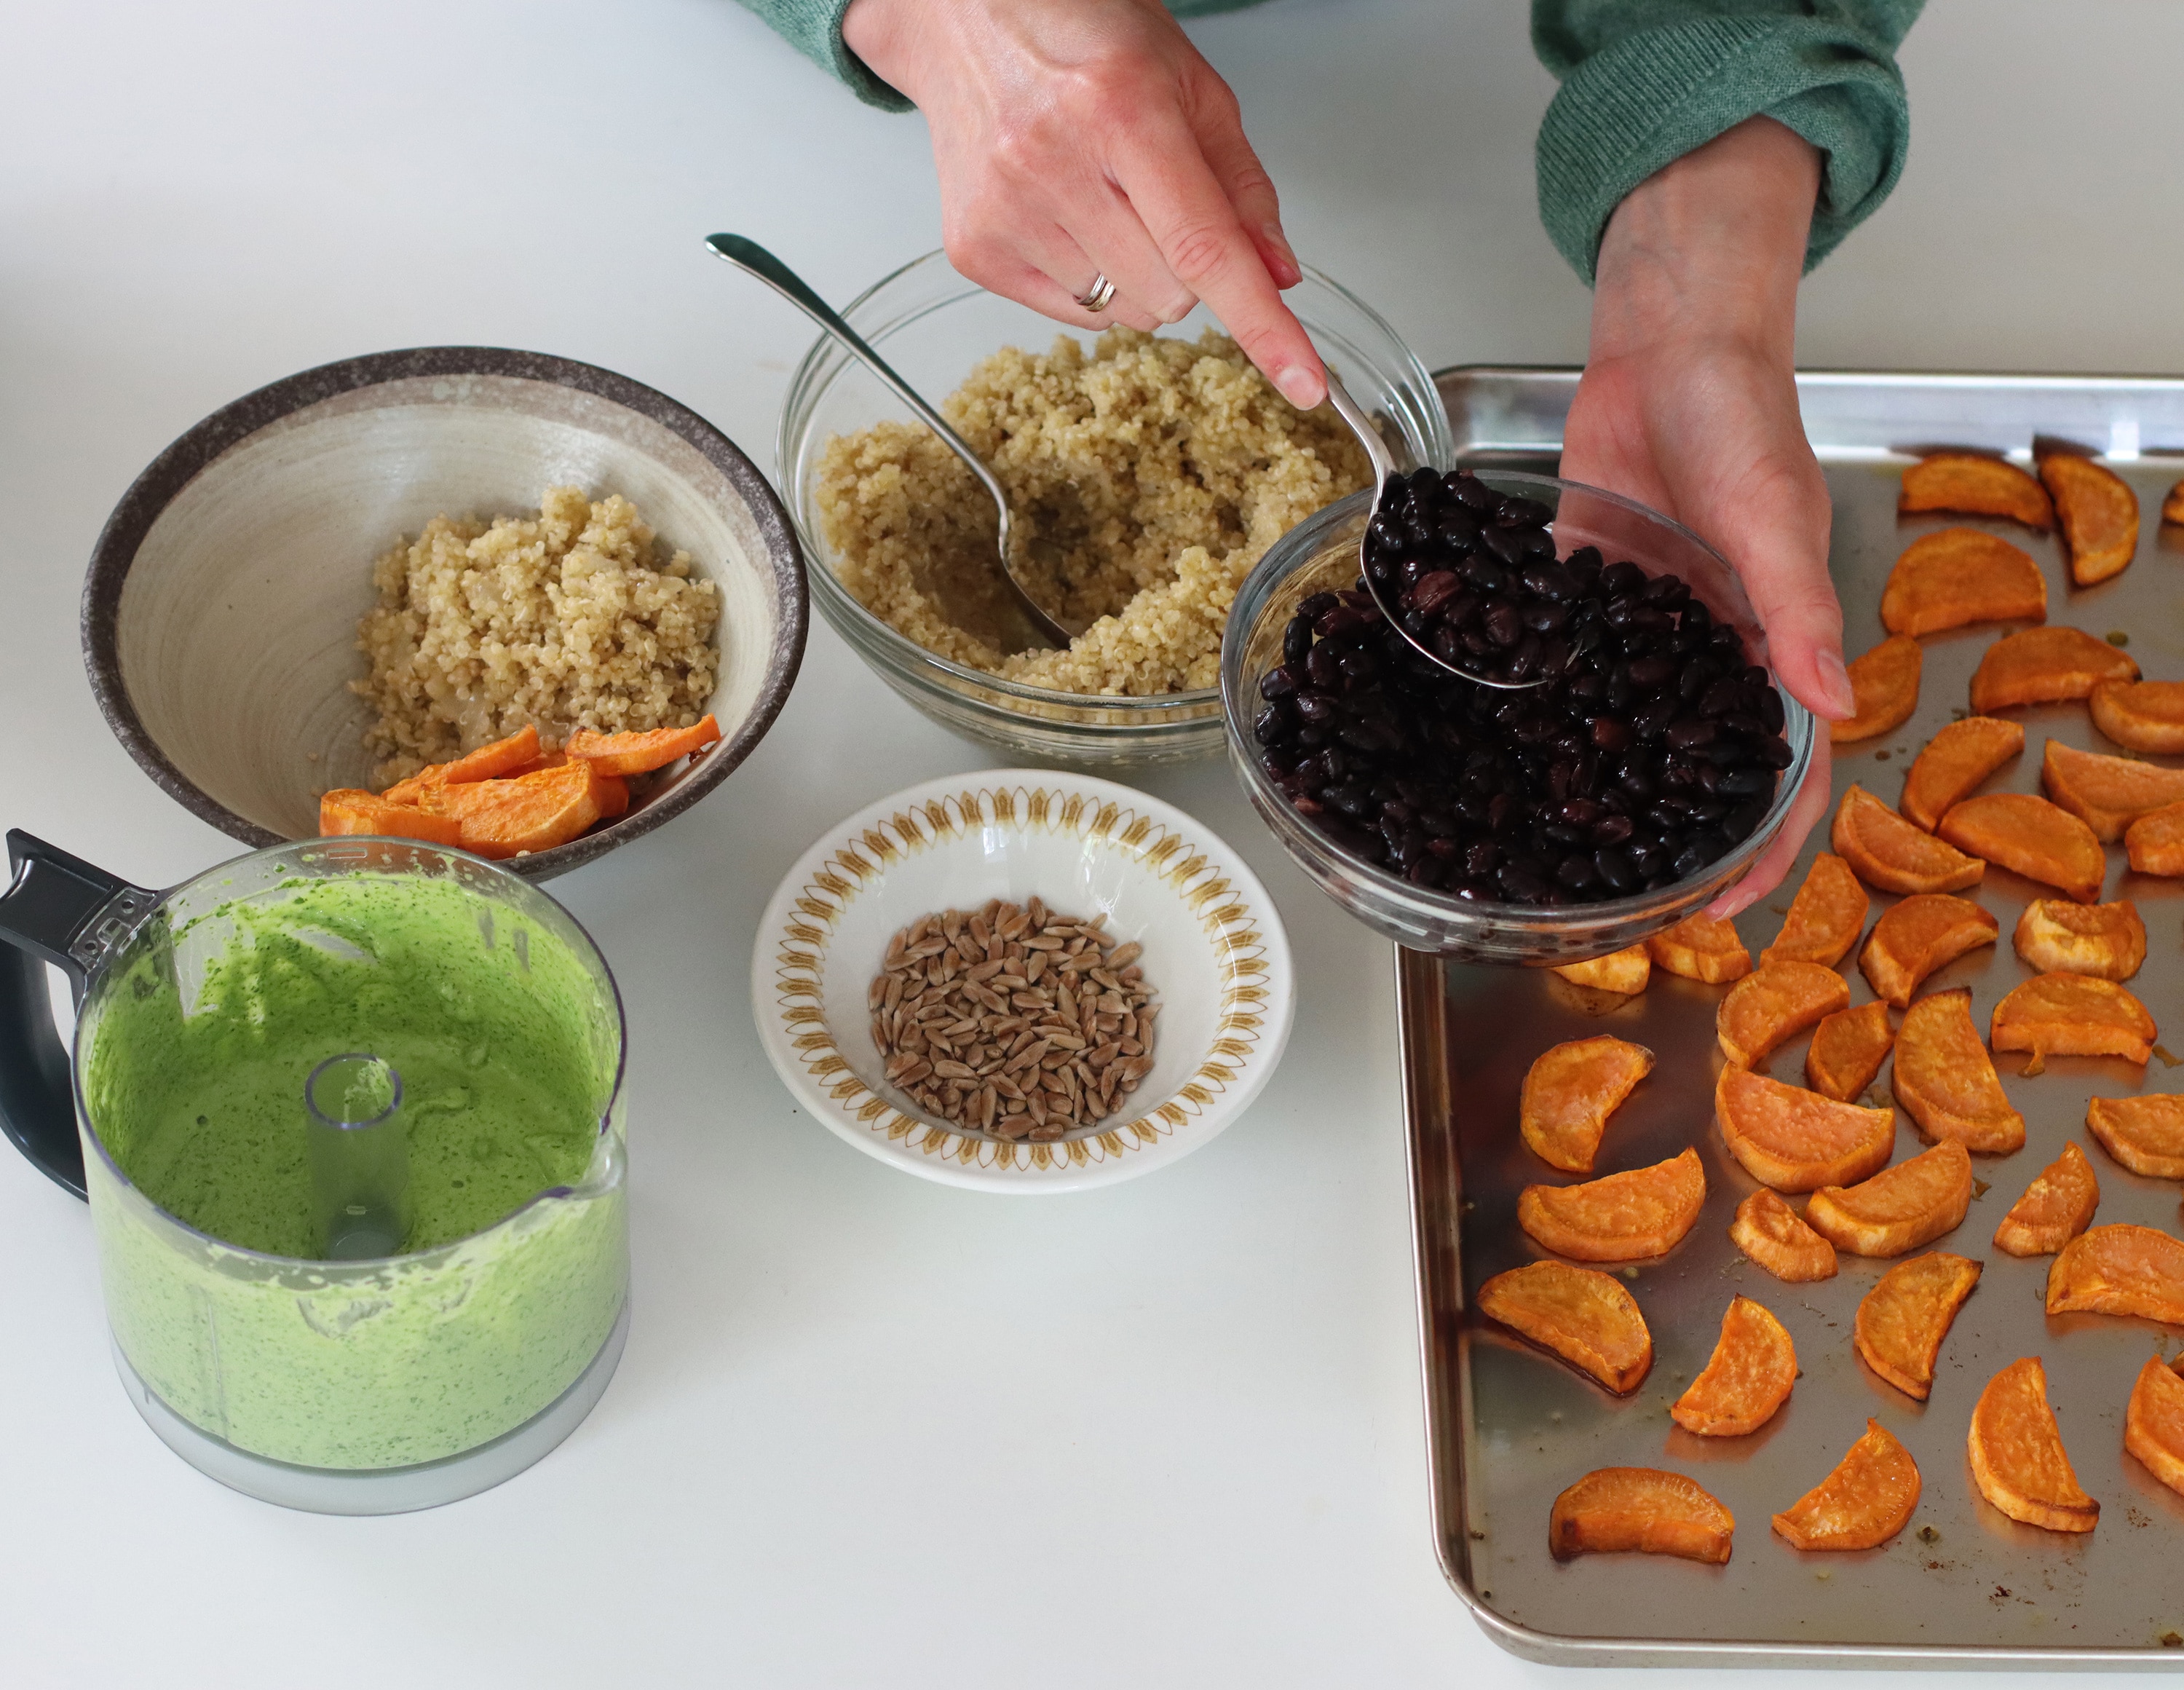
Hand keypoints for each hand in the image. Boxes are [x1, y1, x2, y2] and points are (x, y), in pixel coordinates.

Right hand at [842, 0, 1325, 406]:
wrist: (968, 18)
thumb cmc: (1083, 34)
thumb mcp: (1188, 84)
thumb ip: (1241, 183)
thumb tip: (1278, 275)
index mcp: (1121, 108)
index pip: (1206, 247)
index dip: (1264, 324)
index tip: (1306, 384)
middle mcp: (1054, 162)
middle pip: (1172, 295)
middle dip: (1184, 265)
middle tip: (1153, 196)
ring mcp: (1007, 210)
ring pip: (1125, 312)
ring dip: (1134, 273)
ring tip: (1100, 196)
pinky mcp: (976, 248)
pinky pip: (1073, 315)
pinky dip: (1088, 280)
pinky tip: (1066, 216)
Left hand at [1558, 118, 1857, 917]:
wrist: (1667, 344)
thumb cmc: (1743, 419)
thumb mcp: (1772, 519)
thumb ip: (1794, 612)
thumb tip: (1834, 709)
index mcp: (1770, 644)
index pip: (1781, 772)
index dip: (1759, 847)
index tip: (1719, 909)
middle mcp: (1704, 650)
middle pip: (1692, 768)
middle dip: (1667, 839)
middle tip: (1621, 906)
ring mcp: (1640, 629)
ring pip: (1621, 727)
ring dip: (1595, 786)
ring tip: (1550, 852)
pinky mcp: (1581, 595)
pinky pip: (1561, 664)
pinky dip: (1538, 706)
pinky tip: (1495, 749)